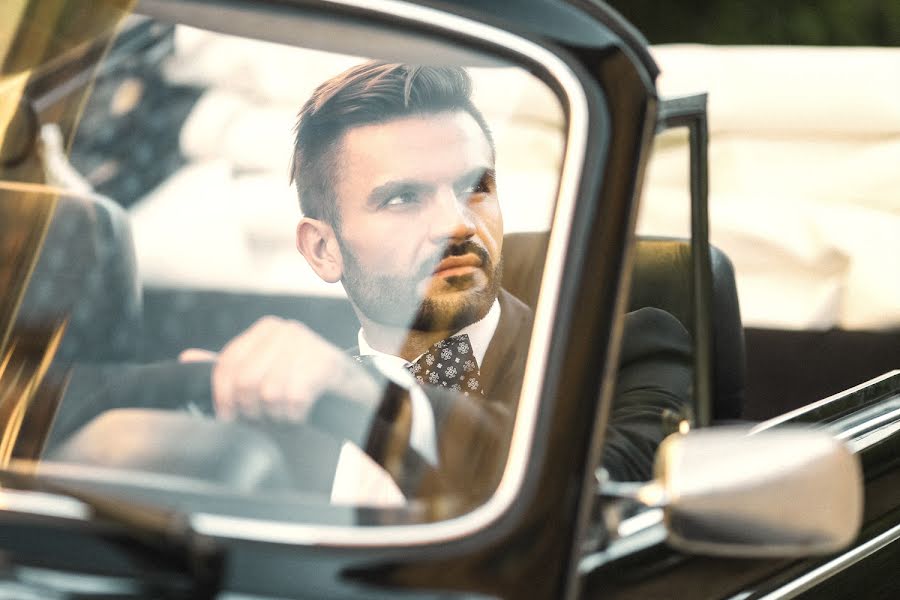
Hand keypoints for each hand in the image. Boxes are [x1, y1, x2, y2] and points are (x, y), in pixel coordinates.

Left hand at [179, 316, 378, 421]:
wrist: (353, 393)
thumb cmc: (305, 386)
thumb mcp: (265, 373)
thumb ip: (230, 368)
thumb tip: (187, 358)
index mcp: (264, 330)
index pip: (227, 366)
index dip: (224, 400)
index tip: (231, 419)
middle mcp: (284, 330)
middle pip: (245, 382)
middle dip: (253, 411)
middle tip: (267, 419)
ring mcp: (306, 343)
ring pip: (268, 393)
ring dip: (277, 416)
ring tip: (287, 416)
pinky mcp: (325, 362)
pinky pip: (293, 399)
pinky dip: (294, 417)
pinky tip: (301, 415)